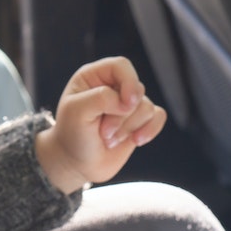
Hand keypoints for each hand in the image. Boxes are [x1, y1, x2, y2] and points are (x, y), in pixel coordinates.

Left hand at [34, 56, 166, 194]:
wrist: (77, 164)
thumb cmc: (72, 135)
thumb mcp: (76, 112)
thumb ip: (101, 98)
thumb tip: (128, 101)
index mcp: (94, 76)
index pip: (121, 66)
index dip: (129, 82)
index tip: (126, 104)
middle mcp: (113, 86)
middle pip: (137, 89)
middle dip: (122, 116)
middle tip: (103, 131)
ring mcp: (128, 104)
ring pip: (147, 107)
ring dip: (129, 128)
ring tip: (110, 139)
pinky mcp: (140, 121)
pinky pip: (159, 117)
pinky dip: (150, 130)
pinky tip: (136, 140)